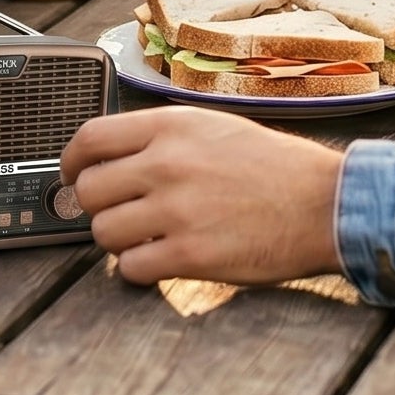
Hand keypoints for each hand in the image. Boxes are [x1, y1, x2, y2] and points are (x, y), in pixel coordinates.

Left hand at [61, 107, 343, 286]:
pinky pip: (128, 268)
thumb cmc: (273, 167)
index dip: (71, 161)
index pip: (90, 138)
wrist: (323, 204)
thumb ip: (161, 137)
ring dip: (117, 239)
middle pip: (88, 190)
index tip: (72, 174)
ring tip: (145, 236)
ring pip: (102, 232)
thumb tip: (112, 156)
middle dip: (97, 205)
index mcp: (171, 127)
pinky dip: (138, 267)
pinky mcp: (188, 255)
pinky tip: (161, 258)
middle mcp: (167, 164)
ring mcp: (176, 211)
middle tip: (118, 212)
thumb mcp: (212, 126)